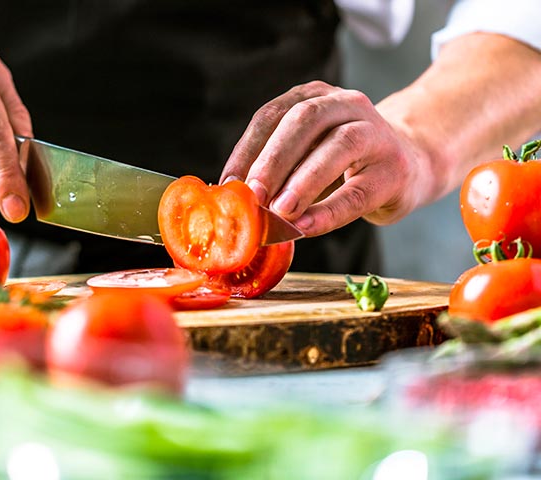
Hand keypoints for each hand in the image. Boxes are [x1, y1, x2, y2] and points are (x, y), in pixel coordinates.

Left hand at [221, 81, 430, 236]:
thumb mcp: (306, 155)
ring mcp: (376, 132)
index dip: (247, 148)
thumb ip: (275, 169)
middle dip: (273, 159)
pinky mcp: (394, 170)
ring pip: (338, 147)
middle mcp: (346, 104)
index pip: (272, 115)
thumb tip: (233, 197)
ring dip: (303, 181)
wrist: (411, 164)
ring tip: (279, 211)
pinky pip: (358, 191)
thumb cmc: (343, 164)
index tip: (228, 182)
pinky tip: (305, 226)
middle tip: (252, 194)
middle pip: (305, 121)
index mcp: (315, 97)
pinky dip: (329, 211)